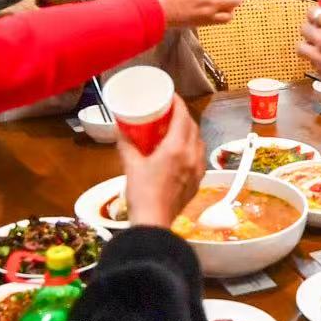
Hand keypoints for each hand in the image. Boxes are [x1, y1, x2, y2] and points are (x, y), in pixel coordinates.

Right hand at [118, 98, 203, 227]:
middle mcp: (192, 156)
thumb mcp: (131, 165)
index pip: (183, 116)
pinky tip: (180, 152)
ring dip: (189, 132)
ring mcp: (198, 169)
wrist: (154, 223)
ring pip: (199, 142)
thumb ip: (127, 145)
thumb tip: (121, 130)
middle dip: (183, 116)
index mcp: (177, 148)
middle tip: (168, 113)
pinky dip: (192, 149)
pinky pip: (199, 157)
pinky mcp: (198, 182)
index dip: (178, 103)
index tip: (170, 96)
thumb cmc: (142, 194)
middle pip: (193, 127)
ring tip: (174, 131)